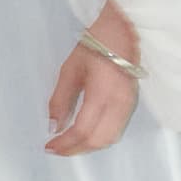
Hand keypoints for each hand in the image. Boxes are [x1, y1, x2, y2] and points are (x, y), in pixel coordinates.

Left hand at [45, 0, 140, 155]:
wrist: (124, 32)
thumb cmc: (94, 47)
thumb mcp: (70, 70)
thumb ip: (61, 100)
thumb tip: (53, 127)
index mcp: (102, 93)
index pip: (83, 130)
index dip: (65, 143)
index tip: (49, 146)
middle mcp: (118, 104)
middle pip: (98, 140)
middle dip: (76, 149)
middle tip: (58, 149)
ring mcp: (128, 106)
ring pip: (109, 139)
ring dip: (88, 146)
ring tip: (70, 144)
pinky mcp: (132, 105)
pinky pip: (116, 130)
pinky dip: (99, 138)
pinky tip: (86, 135)